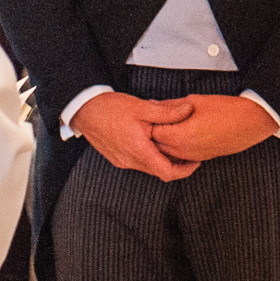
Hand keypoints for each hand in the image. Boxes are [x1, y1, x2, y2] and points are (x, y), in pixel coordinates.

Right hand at [71, 92, 198, 180]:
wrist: (84, 109)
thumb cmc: (110, 108)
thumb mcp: (142, 107)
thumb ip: (167, 112)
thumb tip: (188, 110)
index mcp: (138, 151)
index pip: (167, 172)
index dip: (185, 170)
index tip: (195, 161)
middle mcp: (130, 160)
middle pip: (159, 171)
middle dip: (176, 163)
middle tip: (188, 151)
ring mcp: (122, 161)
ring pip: (149, 166)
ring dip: (162, 158)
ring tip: (172, 142)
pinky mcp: (117, 158)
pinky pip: (138, 162)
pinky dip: (149, 155)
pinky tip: (153, 140)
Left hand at [148, 94, 275, 163]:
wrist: (249, 123)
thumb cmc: (226, 110)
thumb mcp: (194, 101)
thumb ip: (171, 106)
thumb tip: (155, 105)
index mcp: (180, 135)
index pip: (153, 132)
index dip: (150, 122)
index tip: (151, 113)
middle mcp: (184, 150)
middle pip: (158, 146)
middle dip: (155, 133)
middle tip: (157, 118)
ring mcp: (193, 156)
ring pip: (169, 153)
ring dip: (166, 141)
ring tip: (171, 124)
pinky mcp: (202, 157)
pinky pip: (181, 155)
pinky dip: (177, 146)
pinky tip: (183, 132)